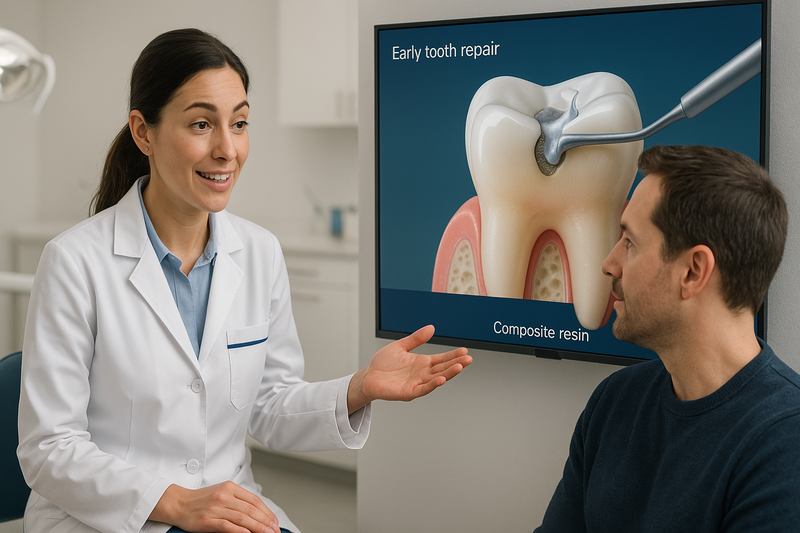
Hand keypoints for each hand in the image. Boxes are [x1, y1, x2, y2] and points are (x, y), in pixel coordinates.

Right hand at [150, 482, 280, 532]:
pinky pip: (227, 526)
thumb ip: (239, 500)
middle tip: (276, 531)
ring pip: (243, 518)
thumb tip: (257, 513)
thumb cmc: (201, 500)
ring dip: (258, 527)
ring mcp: (216, 508)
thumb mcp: (222, 493)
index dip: (267, 512)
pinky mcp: (208, 520)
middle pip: (251, 509)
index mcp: (230, 487)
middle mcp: (224, 496)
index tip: (275, 522)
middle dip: (266, 522)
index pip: (255, 500)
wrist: (178, 503)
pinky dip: (240, 530)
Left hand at [347, 325, 471, 413]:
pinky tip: (440, 379)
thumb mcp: (400, 346)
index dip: (453, 355)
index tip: (464, 351)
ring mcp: (416, 384)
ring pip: (436, 379)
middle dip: (456, 364)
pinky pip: (422, 389)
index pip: (441, 359)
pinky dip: (432, 385)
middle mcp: (422, 374)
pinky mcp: (408, 392)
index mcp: (422, 363)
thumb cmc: (383, 364)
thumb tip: (431, 328)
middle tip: (468, 359)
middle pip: (443, 368)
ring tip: (459, 367)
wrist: (368, 377)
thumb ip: (416, 338)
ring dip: (448, 374)